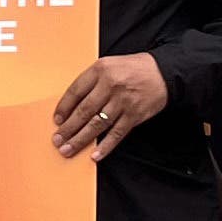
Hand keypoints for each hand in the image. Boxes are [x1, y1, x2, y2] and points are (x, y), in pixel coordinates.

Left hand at [51, 53, 169, 160]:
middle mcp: (111, 85)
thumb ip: (91, 82)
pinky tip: (95, 155)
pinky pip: (117, 134)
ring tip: (68, 149)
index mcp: (100, 70)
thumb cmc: (133, 69)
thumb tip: (71, 106)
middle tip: (57, 140)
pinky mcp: (135, 115)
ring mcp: (123, 101)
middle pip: (84, 111)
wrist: (164, 73)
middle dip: (68, 128)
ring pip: (97, 124)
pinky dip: (105, 146)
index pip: (75, 91)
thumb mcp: (109, 65)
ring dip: (81, 139)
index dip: (63, 108)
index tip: (56, 120)